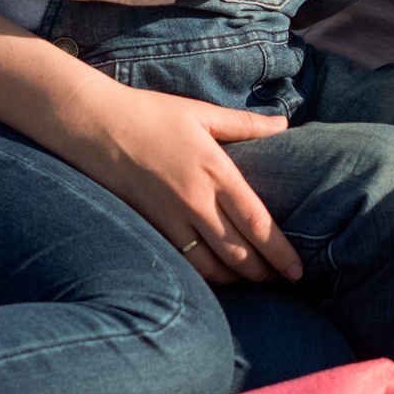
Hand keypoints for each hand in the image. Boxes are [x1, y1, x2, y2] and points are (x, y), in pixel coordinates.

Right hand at [59, 80, 303, 285]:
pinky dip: (205, 274)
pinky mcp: (150, 227)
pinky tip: (216, 274)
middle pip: (239, 252)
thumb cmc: (151, 114)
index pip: (258, 223)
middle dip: (264, 272)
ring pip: (211, 265)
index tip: (298, 270)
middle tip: (282, 279)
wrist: (95, 125)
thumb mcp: (202, 114)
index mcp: (216, 172)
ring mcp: (170, 218)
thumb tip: (283, 125)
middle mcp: (196, 201)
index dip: (280, 252)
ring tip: (253, 279)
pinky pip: (183, 261)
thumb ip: (245, 125)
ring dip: (236, 278)